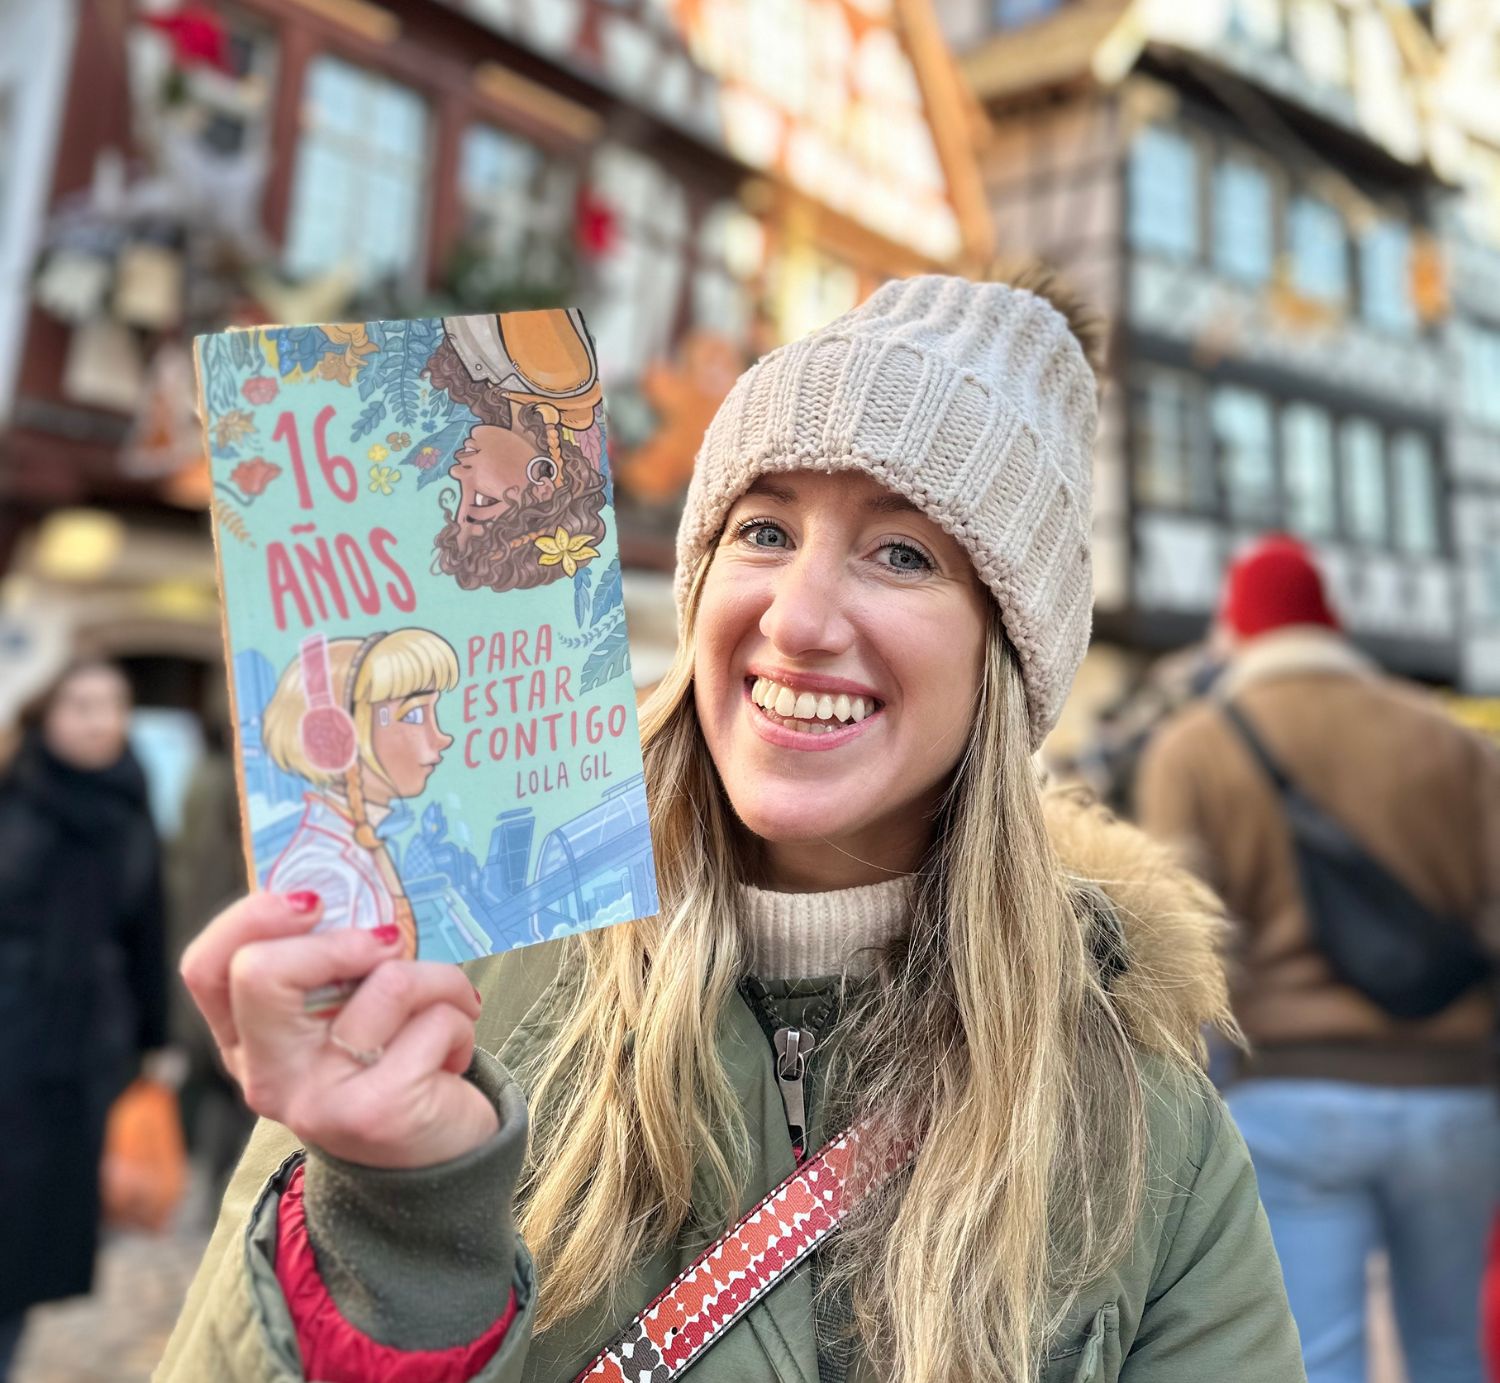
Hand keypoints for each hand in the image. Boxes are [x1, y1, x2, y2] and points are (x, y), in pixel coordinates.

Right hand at [179, 892, 497, 1168]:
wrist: (438, 1163)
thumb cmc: (394, 1063)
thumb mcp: (350, 1013)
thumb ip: (334, 967)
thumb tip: (363, 894)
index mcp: (250, 1041)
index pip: (207, 968)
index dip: (252, 918)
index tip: (314, 902)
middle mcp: (268, 1075)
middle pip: (261, 972)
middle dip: (344, 941)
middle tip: (393, 944)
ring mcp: (316, 1100)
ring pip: (384, 983)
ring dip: (439, 980)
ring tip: (447, 1009)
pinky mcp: (376, 1112)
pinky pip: (434, 1022)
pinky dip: (460, 1022)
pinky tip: (453, 1056)